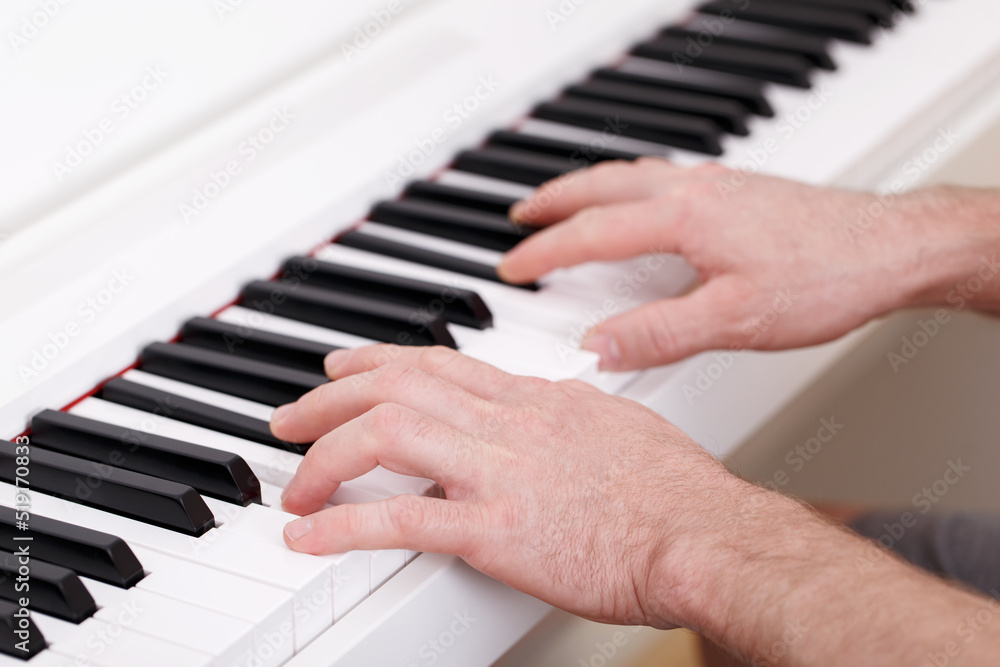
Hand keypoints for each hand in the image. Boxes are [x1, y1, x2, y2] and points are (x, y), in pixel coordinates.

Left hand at [270, 344, 748, 627]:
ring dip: (326, 457)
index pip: (440, 363)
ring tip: (294, 485)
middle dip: (331, 399)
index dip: (381, 361)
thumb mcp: (623, 428)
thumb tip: (555, 406)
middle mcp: (509, 424)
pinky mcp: (498, 530)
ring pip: (387, 434)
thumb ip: (574, 414)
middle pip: (398, 386)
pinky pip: (403, 519)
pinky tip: (311, 537)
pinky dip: (345, 525)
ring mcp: (500, 473)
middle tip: (292, 418)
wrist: (706, 534)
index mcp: (536, 400)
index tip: (345, 367)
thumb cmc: (677, 492)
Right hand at [498, 159, 999, 370]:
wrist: (890, 249)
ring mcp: (717, 184)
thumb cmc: (824, 278)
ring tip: (563, 203)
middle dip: (553, 201)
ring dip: (587, 187)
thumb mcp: (734, 321)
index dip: (546, 252)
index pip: (592, 233)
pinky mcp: (736, 189)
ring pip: (631, 175)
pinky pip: (662, 175)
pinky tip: (636, 204)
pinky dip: (626, 185)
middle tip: (520, 216)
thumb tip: (598, 345)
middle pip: (602, 185)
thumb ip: (659, 334)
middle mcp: (695, 190)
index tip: (513, 266)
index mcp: (685, 218)